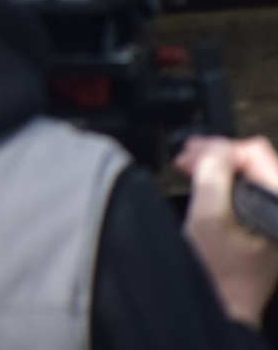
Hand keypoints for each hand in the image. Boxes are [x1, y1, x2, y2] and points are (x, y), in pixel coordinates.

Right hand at [179, 135, 277, 325]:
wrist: (225, 308)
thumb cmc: (219, 274)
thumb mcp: (207, 218)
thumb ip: (213, 176)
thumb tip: (215, 148)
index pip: (257, 155)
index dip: (221, 148)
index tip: (194, 153)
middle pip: (256, 163)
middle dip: (218, 155)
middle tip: (188, 157)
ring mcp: (274, 219)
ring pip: (251, 176)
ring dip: (220, 168)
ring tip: (192, 166)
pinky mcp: (266, 225)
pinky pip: (249, 192)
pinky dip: (225, 183)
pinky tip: (205, 182)